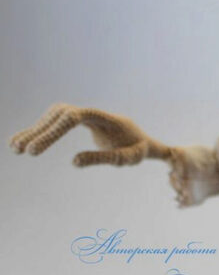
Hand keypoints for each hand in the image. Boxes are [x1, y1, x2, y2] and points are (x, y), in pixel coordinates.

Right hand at [9, 103, 172, 165]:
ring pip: (58, 115)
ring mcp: (90, 115)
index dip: (56, 130)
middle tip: (21, 150)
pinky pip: (60, 120)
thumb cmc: (139, 151)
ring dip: (37, 129)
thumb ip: (103, 158)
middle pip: (64, 113)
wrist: (147, 141)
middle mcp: (97, 114)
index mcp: (110, 120)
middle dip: (41, 130)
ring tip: (15, 147)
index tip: (38, 150)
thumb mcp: (127, 159)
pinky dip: (42, 129)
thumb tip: (73, 161)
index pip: (79, 117)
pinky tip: (24, 141)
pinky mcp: (84, 119)